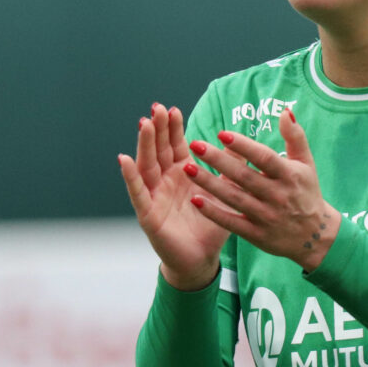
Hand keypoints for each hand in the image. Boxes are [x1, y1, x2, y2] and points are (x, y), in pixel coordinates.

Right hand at [118, 103, 228, 289]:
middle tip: (156, 108)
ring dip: (144, 144)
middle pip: (159, 149)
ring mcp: (154, 195)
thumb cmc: (210, 225)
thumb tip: (242, 144)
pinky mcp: (148, 213)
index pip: (175, 145)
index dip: (173, 128)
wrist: (202, 259)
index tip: (173, 108)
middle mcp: (165, 180)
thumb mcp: (224, 193)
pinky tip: (125, 159)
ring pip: (147, 165)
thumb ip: (230, 169)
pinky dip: (130, 176)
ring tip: (143, 123)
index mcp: (182, 173)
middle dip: (157, 129)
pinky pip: (137, 192)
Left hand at [184, 109, 341, 270]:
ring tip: (187, 168)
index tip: (222, 134)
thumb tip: (284, 112)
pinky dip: (213, 212)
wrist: (314, 236)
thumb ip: (295, 137)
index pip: (264, 158)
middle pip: (243, 177)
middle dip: (218, 160)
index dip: (244, 146)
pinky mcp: (256, 235)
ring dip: (209, 183)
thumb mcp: (306, 164)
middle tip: (195, 145)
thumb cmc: (307, 192)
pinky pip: (231, 223)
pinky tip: (195, 200)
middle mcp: (277, 196)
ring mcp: (266, 217)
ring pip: (233, 198)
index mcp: (289, 176)